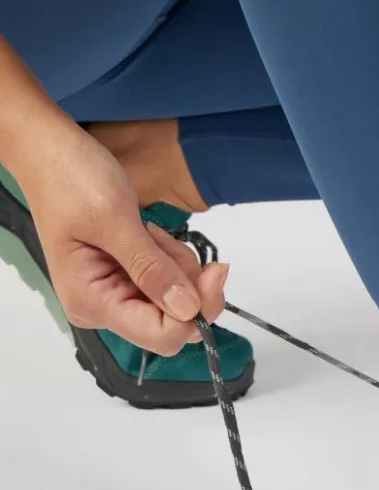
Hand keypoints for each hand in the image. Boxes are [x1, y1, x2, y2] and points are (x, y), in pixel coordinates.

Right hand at [16, 118, 226, 353]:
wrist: (53, 153)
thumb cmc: (71, 180)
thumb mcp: (114, 220)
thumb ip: (151, 268)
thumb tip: (188, 309)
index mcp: (92, 303)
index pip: (162, 336)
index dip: (196, 311)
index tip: (213, 271)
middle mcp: (105, 308)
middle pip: (176, 321)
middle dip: (188, 283)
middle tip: (168, 240)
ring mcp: (118, 294)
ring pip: (179, 300)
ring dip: (179, 264)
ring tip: (149, 231)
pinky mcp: (130, 279)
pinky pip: (171, 282)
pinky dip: (173, 259)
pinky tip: (151, 235)